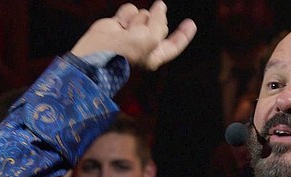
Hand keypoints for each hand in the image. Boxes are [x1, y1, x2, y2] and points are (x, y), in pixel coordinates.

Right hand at [71, 1, 195, 69]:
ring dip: (136, 20)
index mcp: (155, 55)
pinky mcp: (118, 24)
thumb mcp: (151, 39)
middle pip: (158, 24)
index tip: (191, 23)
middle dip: (152, 23)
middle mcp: (144, 45)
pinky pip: (129, 11)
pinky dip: (125, 15)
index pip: (174, 44)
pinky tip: (118, 25)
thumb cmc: (127, 53)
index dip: (183, 34)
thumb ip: (160, 23)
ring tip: (125, 31)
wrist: (99, 52)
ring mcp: (131, 34)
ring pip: (144, 15)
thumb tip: (160, 6)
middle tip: (138, 33)